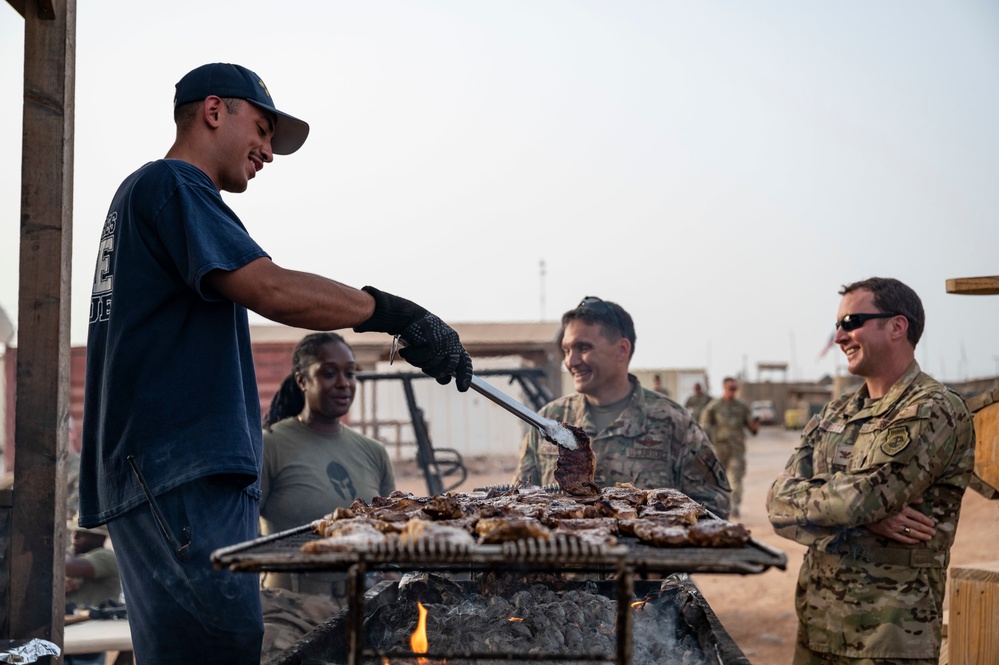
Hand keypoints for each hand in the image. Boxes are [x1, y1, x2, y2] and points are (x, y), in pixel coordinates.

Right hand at [353, 286, 471, 390]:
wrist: (406, 317)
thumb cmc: (418, 336)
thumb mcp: (430, 351)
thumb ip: (438, 364)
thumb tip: (445, 380)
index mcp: (454, 344)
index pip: (464, 362)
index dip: (464, 376)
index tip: (462, 389)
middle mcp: (452, 341)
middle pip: (449, 368)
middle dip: (436, 372)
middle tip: (423, 368)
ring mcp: (443, 340)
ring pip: (433, 364)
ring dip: (419, 362)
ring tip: (411, 353)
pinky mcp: (432, 339)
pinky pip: (422, 357)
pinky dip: (411, 356)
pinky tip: (405, 350)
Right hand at [865, 500, 935, 543]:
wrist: (863, 509)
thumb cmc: (880, 502)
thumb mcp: (894, 497)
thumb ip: (908, 499)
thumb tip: (921, 500)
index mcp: (902, 509)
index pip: (919, 516)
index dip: (927, 521)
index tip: (933, 524)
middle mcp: (899, 519)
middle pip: (917, 526)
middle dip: (927, 530)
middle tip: (934, 533)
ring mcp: (894, 527)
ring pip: (912, 533)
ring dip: (922, 536)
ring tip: (929, 538)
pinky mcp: (888, 533)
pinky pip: (902, 539)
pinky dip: (910, 541)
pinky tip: (916, 541)